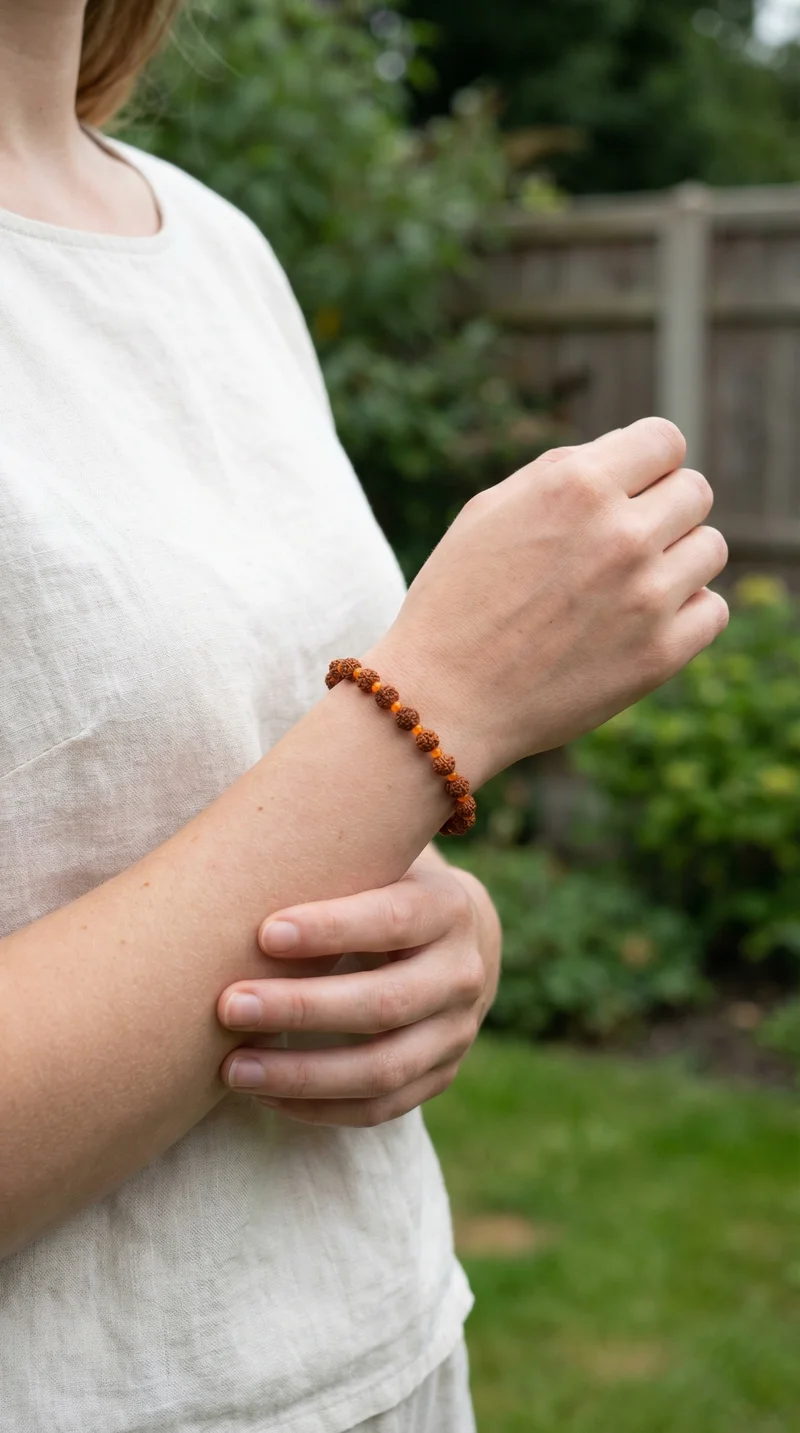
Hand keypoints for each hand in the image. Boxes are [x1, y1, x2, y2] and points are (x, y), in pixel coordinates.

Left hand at [216, 854, 500, 1126]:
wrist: (459, 938)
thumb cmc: (386, 888)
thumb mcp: (379, 863)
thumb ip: (333, 864)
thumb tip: (236, 863)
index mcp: (447, 908)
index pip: (393, 920)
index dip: (331, 929)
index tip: (263, 934)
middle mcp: (462, 973)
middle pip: (385, 1004)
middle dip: (303, 1008)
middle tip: (230, 1005)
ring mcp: (456, 1033)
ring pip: (382, 1068)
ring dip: (301, 1074)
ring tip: (231, 1068)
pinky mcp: (440, 1075)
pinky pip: (379, 1108)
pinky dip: (317, 1107)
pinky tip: (263, 1094)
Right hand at [369, 418, 727, 786]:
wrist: (442, 701)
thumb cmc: (457, 601)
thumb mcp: (491, 511)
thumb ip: (564, 473)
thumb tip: (627, 456)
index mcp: (576, 486)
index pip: (665, 440)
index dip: (649, 463)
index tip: (632, 489)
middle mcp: (620, 533)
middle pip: (694, 492)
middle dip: (662, 510)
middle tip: (621, 546)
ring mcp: (647, 596)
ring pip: (711, 548)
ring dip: (677, 560)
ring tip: (628, 587)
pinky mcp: (661, 654)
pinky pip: (712, 610)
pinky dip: (685, 614)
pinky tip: (640, 624)